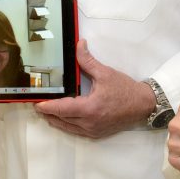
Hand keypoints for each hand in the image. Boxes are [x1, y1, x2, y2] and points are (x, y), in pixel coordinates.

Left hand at [34, 39, 154, 137]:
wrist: (143, 105)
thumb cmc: (125, 89)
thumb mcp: (105, 73)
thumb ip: (87, 60)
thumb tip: (79, 45)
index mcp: (90, 108)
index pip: (62, 109)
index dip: (48, 107)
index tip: (37, 105)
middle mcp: (90, 123)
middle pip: (62, 120)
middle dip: (48, 114)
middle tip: (37, 106)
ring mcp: (93, 130)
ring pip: (67, 128)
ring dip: (56, 121)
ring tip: (46, 113)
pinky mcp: (97, 133)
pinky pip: (76, 132)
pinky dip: (67, 125)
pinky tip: (62, 119)